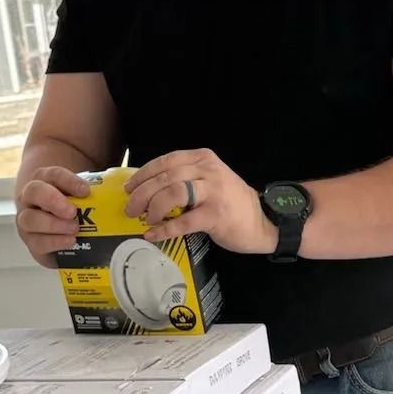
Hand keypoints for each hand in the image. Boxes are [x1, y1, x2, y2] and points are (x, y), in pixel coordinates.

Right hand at [16, 166, 88, 268]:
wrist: (61, 230)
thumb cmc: (74, 208)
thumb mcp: (81, 197)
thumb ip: (92, 193)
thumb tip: (121, 193)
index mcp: (44, 181)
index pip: (53, 174)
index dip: (68, 181)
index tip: (86, 191)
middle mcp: (31, 198)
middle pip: (34, 191)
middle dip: (53, 200)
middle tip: (72, 211)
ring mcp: (27, 220)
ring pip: (29, 219)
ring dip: (53, 224)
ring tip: (74, 229)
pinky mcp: (32, 242)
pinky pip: (36, 242)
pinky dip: (54, 242)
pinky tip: (70, 241)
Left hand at [125, 150, 276, 255]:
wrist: (263, 222)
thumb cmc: (232, 203)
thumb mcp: (210, 180)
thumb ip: (186, 178)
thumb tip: (149, 190)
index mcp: (203, 159)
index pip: (166, 161)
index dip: (143, 174)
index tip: (129, 187)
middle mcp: (208, 171)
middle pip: (165, 177)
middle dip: (142, 194)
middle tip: (130, 208)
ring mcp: (213, 192)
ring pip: (172, 193)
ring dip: (152, 208)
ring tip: (145, 219)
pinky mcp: (216, 215)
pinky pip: (183, 222)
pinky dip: (164, 229)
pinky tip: (153, 234)